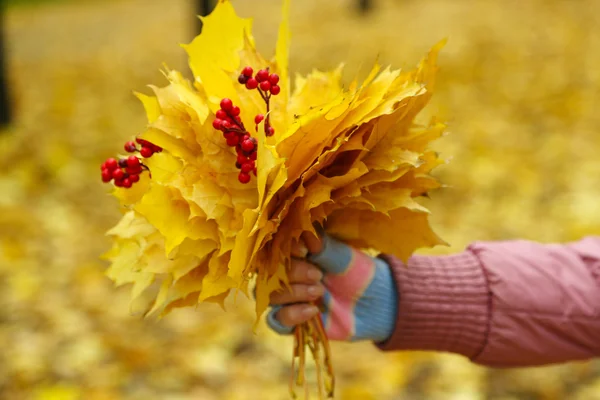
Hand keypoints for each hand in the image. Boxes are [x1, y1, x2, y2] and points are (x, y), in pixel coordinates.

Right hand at [267, 233, 398, 342]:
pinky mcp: (292, 320)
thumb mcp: (342, 257)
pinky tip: (313, 310)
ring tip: (319, 291)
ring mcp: (288, 298)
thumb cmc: (357, 273)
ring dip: (293, 293)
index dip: (286, 251)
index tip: (304, 251)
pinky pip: (277, 320)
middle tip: (318, 275)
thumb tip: (305, 235)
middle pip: (270, 274)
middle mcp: (286, 275)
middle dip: (293, 273)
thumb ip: (323, 247)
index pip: (276, 250)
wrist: (374, 303)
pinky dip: (292, 314)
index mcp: (295, 254)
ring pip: (271, 296)